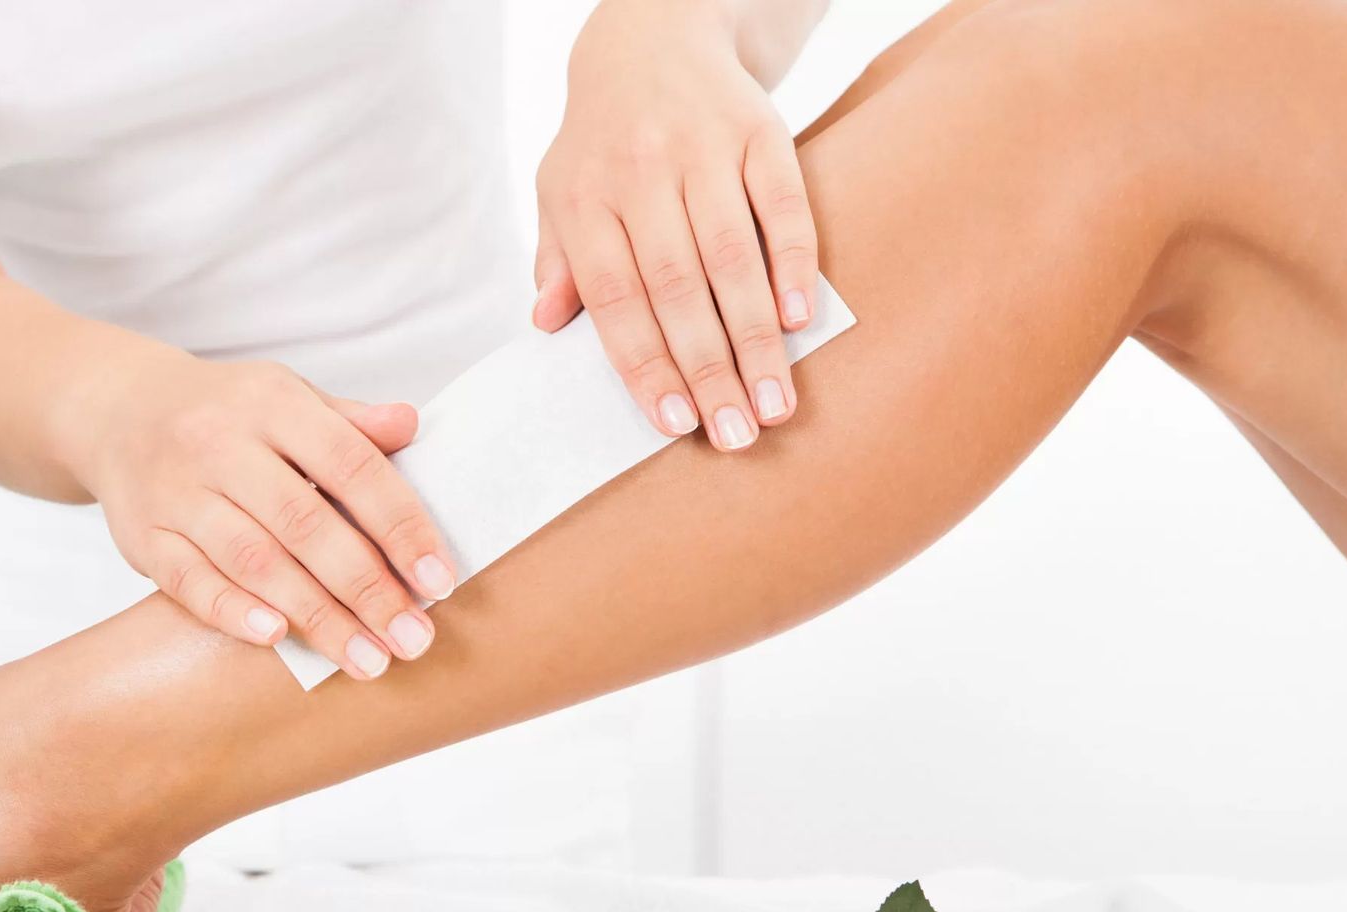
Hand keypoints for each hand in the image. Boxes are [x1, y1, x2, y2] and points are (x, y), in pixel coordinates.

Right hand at [67, 351, 456, 680]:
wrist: (117, 410)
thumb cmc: (228, 415)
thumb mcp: (287, 398)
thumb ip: (349, 423)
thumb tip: (413, 424)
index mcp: (272, 404)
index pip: (350, 465)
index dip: (399, 525)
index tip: (440, 581)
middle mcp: (220, 444)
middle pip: (304, 523)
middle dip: (366, 588)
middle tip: (413, 640)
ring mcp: (175, 491)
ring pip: (252, 560)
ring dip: (314, 617)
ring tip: (366, 660)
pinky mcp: (141, 535)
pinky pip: (188, 581)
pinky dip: (232, 611)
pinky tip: (277, 639)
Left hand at [535, 0, 819, 450]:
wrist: (653, 35)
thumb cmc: (603, 141)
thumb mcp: (559, 189)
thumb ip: (557, 259)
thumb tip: (545, 324)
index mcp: (587, 197)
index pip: (617, 299)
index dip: (647, 364)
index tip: (675, 424)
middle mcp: (643, 172)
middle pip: (678, 288)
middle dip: (709, 369)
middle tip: (736, 436)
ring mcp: (704, 149)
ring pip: (733, 256)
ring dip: (756, 337)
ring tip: (775, 404)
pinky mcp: (760, 130)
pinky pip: (783, 204)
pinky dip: (794, 262)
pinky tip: (801, 320)